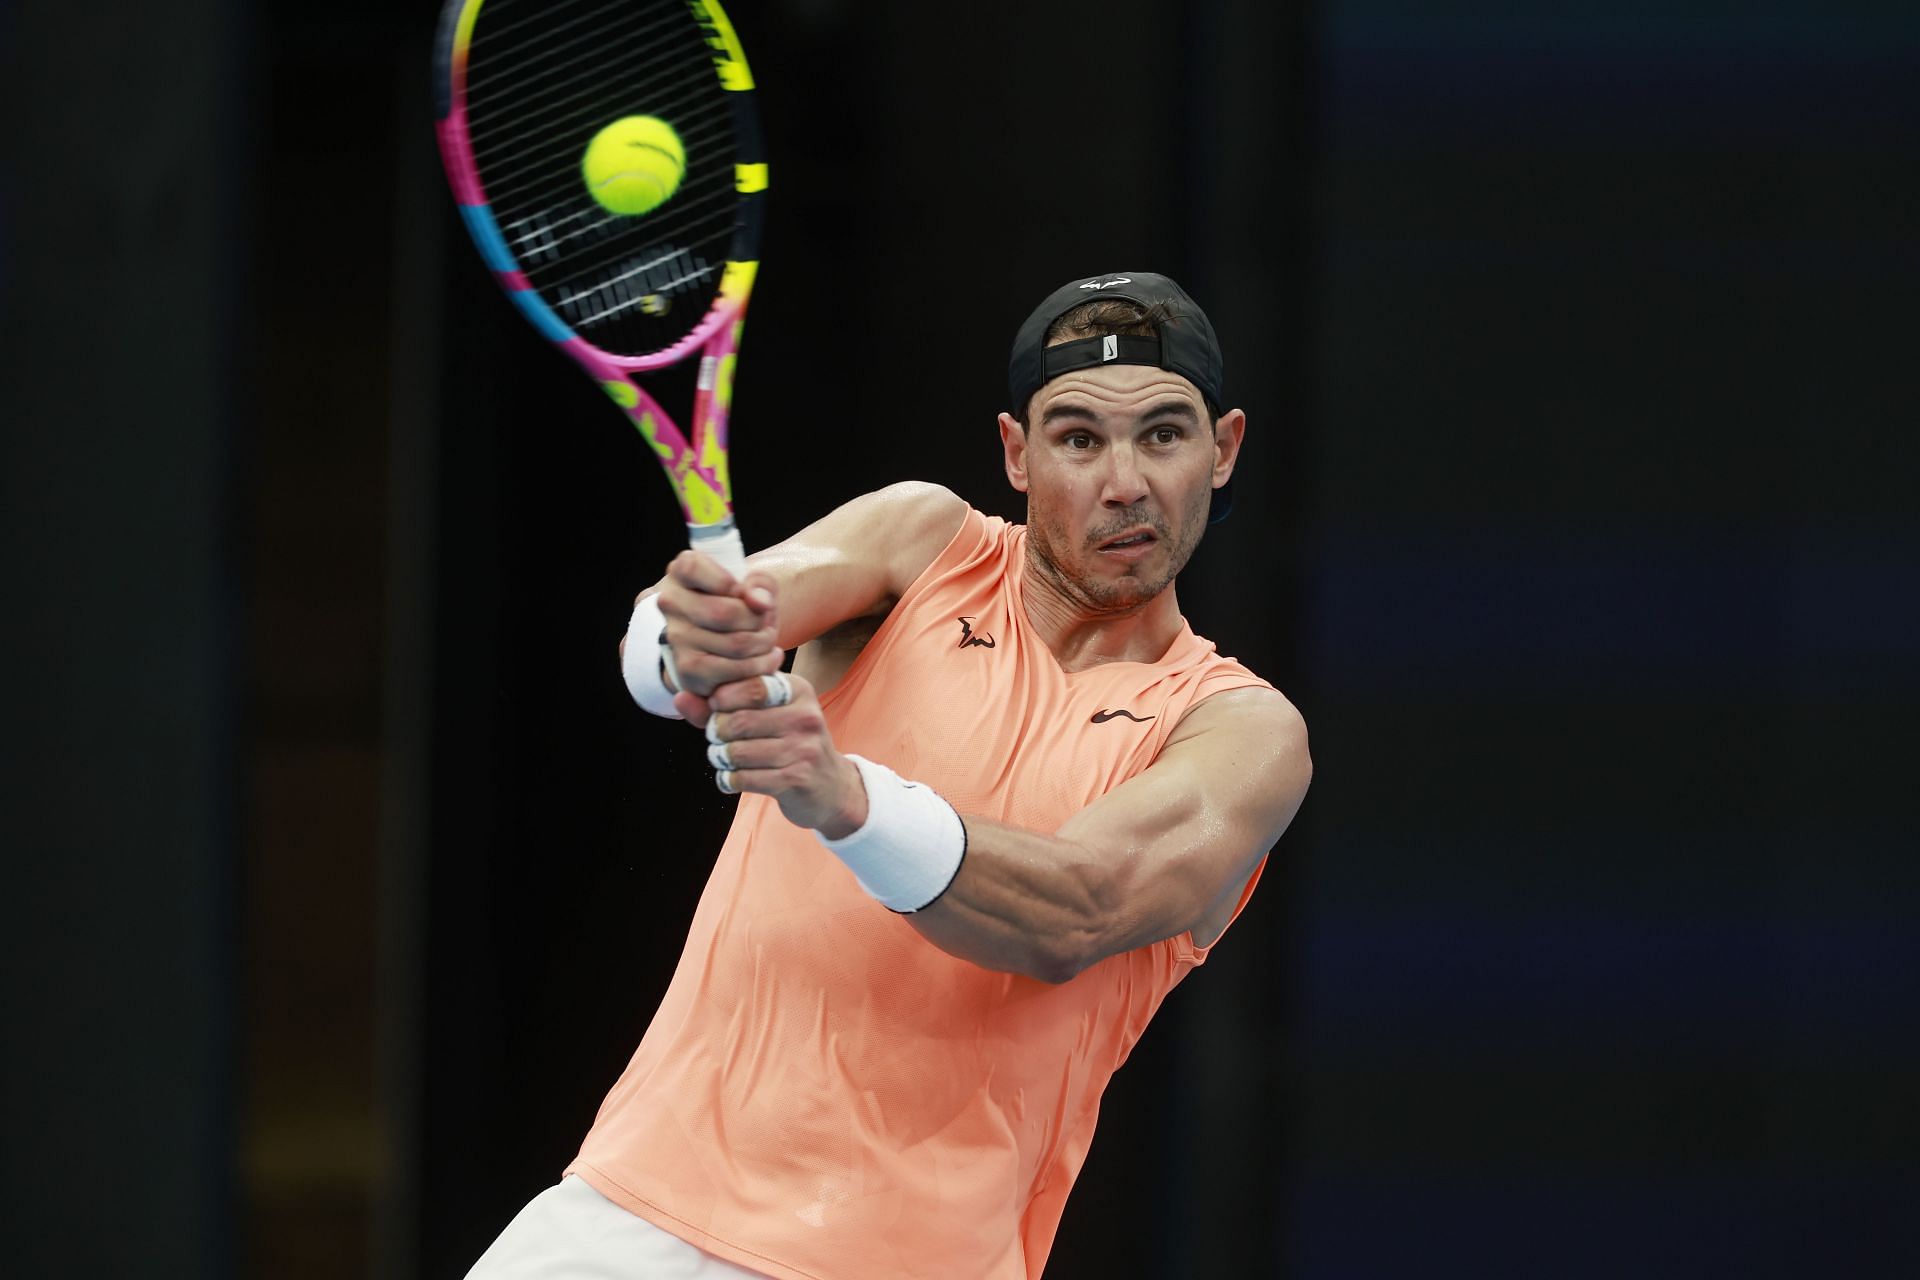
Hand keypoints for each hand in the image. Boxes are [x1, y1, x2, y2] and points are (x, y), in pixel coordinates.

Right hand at [653, 550, 783, 715]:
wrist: (724, 637)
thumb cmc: (738, 603)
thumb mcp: (753, 584)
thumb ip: (761, 583)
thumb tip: (759, 602)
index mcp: (681, 572)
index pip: (693, 568)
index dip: (727, 582)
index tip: (741, 592)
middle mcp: (671, 604)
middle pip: (725, 613)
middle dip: (757, 620)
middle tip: (766, 622)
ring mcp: (676, 638)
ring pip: (735, 643)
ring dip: (763, 643)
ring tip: (767, 639)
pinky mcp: (688, 669)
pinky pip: (734, 670)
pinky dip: (760, 666)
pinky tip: (767, 658)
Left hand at [705, 671, 868, 837]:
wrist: (831, 787)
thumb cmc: (788, 744)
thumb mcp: (763, 716)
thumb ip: (720, 706)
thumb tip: (679, 698)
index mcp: (798, 691)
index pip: (749, 685)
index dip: (722, 698)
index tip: (717, 709)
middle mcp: (805, 716)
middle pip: (739, 720)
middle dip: (717, 732)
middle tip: (717, 740)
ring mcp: (803, 749)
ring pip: (738, 752)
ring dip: (721, 758)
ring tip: (724, 758)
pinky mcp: (797, 779)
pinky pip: (744, 778)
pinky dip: (728, 780)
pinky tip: (732, 778)